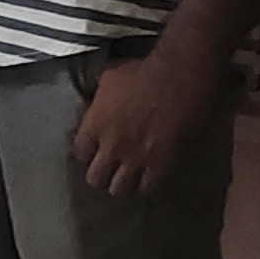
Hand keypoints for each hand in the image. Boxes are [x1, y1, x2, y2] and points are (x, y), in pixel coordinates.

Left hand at [69, 42, 230, 196]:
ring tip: (129, 177)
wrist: (179, 75)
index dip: (87, 153)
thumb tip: (96, 104)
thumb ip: (98, 100)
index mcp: (94, 126)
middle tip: (110, 169)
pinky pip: (148, 187)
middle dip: (101, 175)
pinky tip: (150, 177)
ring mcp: (136, 158)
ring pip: (120, 188)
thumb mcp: (109, 78)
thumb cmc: (144, 70)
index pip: (80, 153)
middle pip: (95, 178)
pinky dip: (147, 184)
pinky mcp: (161, 164)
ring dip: (123, 182)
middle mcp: (111, 147)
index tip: (94, 151)